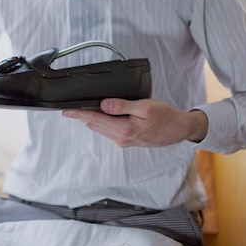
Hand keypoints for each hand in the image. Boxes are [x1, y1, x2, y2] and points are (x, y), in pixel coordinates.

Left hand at [62, 98, 207, 146]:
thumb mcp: (144, 107)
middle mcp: (121, 138)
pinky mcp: (128, 139)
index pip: (95, 119)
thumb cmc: (165, 117)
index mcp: (123, 130)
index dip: (79, 114)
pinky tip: (100, 116)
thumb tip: (103, 104)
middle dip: (82, 117)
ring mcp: (124, 140)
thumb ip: (122, 106)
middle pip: (95, 125)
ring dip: (91, 120)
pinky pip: (109, 130)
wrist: (179, 129)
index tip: (66, 111)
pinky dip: (101, 123)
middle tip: (69, 109)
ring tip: (80, 111)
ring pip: (101, 129)